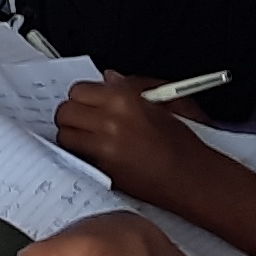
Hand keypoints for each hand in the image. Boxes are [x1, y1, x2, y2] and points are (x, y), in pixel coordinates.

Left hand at [55, 77, 213, 202]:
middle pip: (65, 111)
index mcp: (125, 99)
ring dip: (72, 134)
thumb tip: (109, 77)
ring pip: (64, 134)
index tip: (88, 101)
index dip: (84, 96)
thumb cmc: (182, 143)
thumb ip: (133, 84)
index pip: (79, 90)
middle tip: (83, 118)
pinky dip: (79, 153)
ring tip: (86, 137)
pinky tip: (95, 152)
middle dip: (72, 113)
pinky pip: (75, 156)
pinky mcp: (102, 170)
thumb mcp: (166, 101)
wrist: (191, 178)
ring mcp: (103, 148)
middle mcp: (110, 121)